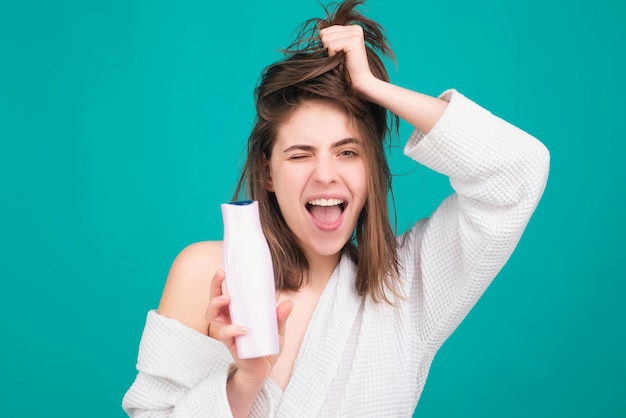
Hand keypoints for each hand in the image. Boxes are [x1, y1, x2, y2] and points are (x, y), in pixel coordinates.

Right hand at [206, 269, 292, 383]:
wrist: (262, 370)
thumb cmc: (266, 346)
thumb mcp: (277, 329)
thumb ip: (280, 317)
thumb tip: (288, 303)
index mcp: (236, 312)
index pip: (223, 293)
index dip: (220, 282)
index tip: (223, 269)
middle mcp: (228, 320)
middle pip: (214, 300)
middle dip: (214, 286)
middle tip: (221, 275)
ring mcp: (228, 332)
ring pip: (213, 316)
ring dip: (217, 304)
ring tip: (227, 298)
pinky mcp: (231, 345)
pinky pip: (226, 335)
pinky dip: (232, 329)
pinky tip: (243, 328)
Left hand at [320, 24, 376, 93]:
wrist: (360, 82)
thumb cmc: (347, 69)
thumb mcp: (339, 49)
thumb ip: (331, 37)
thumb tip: (319, 31)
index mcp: (353, 28)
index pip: (326, 31)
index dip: (327, 46)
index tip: (339, 54)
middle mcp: (356, 28)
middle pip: (325, 34)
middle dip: (328, 49)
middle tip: (340, 58)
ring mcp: (355, 34)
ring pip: (326, 39)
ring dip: (330, 53)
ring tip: (342, 59)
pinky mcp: (354, 41)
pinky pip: (331, 46)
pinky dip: (333, 56)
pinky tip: (343, 61)